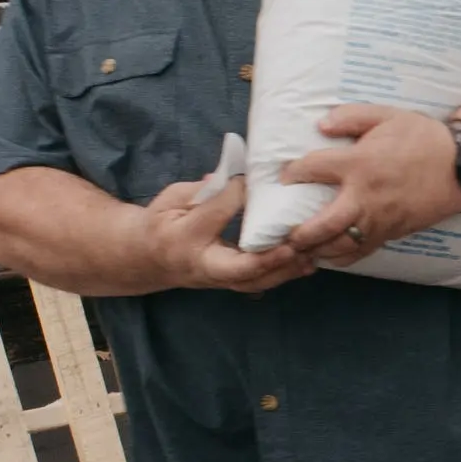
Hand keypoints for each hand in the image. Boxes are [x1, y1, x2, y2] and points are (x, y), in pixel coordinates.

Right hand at [142, 176, 315, 294]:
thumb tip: (236, 177)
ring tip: (311, 254)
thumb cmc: (163, 222)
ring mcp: (219, 280)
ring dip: (285, 270)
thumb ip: (204, 190)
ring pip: (254, 283)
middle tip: (294, 246)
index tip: (252, 180)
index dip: (235, 195)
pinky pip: (260, 284)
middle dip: (267, 260)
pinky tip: (309, 263)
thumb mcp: (173, 199)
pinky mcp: (232, 284)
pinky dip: (285, 274)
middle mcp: (203, 264)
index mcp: (184, 236)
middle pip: (237, 269)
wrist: (149, 258)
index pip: (214, 214)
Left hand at [280, 105, 460, 262]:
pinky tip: (329, 254)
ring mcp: (378, 219)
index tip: (284, 178)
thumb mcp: (387, 116)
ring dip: (315, 250)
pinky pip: (360, 252)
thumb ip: (350, 117)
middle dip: (296, 233)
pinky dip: (341, 257)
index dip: (292, 174)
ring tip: (300, 249)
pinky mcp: (392, 232)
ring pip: (338, 246)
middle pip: (319, 226)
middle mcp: (364, 196)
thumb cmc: (424, 138)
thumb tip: (321, 125)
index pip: (311, 170)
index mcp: (358, 164)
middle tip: (282, 233)